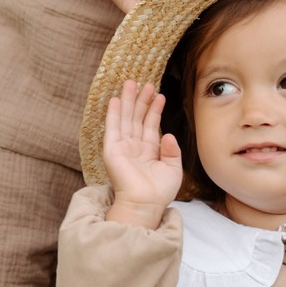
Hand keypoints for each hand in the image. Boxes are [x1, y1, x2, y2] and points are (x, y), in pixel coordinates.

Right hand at [103, 80, 181, 223]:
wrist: (146, 204)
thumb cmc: (159, 192)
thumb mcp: (173, 169)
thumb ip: (172, 151)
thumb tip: (169, 134)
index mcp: (148, 151)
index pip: (150, 125)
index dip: (154, 109)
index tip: (159, 95)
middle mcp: (134, 147)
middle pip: (137, 118)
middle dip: (140, 100)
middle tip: (145, 82)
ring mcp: (122, 147)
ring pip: (125, 118)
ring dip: (127, 101)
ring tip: (131, 82)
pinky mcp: (112, 150)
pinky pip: (112, 127)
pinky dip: (113, 113)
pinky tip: (115, 99)